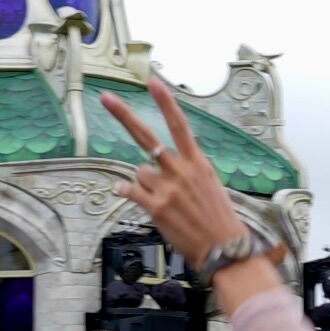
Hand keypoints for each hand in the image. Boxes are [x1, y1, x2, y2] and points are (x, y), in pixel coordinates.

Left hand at [96, 75, 261, 289]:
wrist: (223, 248)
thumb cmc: (218, 218)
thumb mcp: (209, 185)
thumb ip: (184, 171)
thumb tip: (152, 169)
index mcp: (197, 162)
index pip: (179, 125)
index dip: (165, 103)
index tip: (152, 83)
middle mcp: (180, 171)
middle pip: (147, 137)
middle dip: (124, 115)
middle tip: (106, 98)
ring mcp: (167, 188)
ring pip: (139, 172)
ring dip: (144, 184)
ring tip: (163, 201)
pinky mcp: (156, 207)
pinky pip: (130, 191)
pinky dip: (125, 192)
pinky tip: (126, 194)